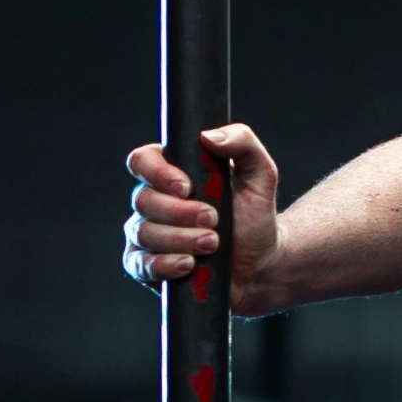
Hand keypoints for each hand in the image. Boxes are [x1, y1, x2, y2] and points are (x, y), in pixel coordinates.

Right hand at [121, 124, 282, 307]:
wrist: (261, 263)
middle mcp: (152, 201)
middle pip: (143, 200)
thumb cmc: (254, 216)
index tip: (187, 187)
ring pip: (144, 233)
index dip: (158, 173)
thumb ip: (243, 143)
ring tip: (213, 244)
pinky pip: (139, 264)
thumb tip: (209, 136)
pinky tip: (188, 264)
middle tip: (214, 220)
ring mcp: (146, 234)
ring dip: (181, 239)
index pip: (142, 161)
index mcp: (170, 172)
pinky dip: (164, 265)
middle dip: (180, 213)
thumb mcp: (259, 175)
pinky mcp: (146, 265)